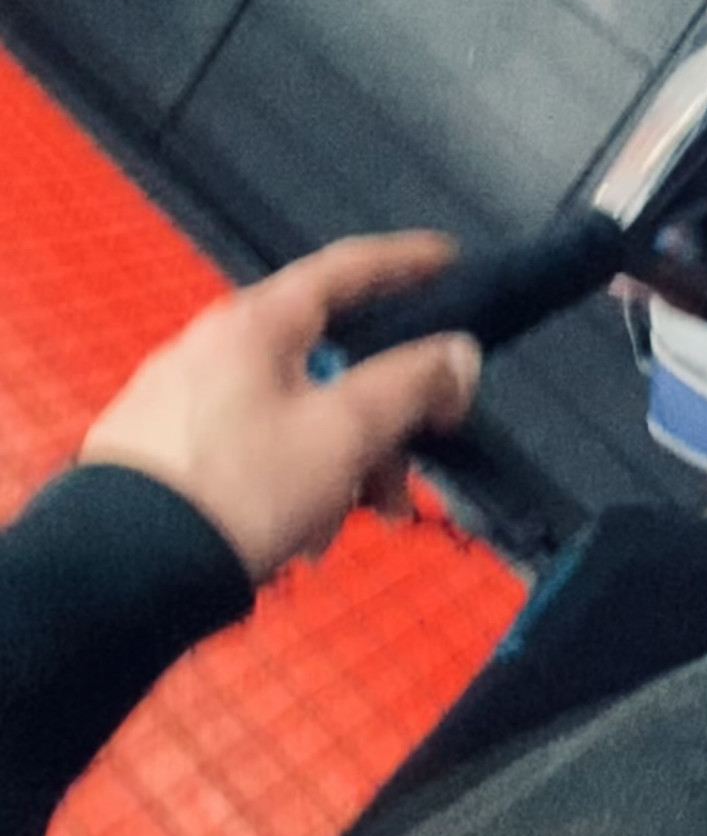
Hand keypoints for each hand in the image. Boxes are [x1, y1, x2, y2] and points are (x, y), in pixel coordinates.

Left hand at [81, 235, 482, 585]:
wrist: (120, 574)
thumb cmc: (240, 491)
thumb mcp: (345, 434)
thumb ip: (411, 385)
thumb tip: (458, 355)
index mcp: (255, 324)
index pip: (346, 269)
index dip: (406, 262)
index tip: (448, 261)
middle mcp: (212, 347)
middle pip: (326, 358)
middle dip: (380, 416)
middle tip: (411, 465)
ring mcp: (180, 398)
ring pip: (293, 411)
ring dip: (339, 462)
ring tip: (346, 522)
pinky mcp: (161, 450)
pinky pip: (251, 447)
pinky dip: (291, 478)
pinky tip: (300, 533)